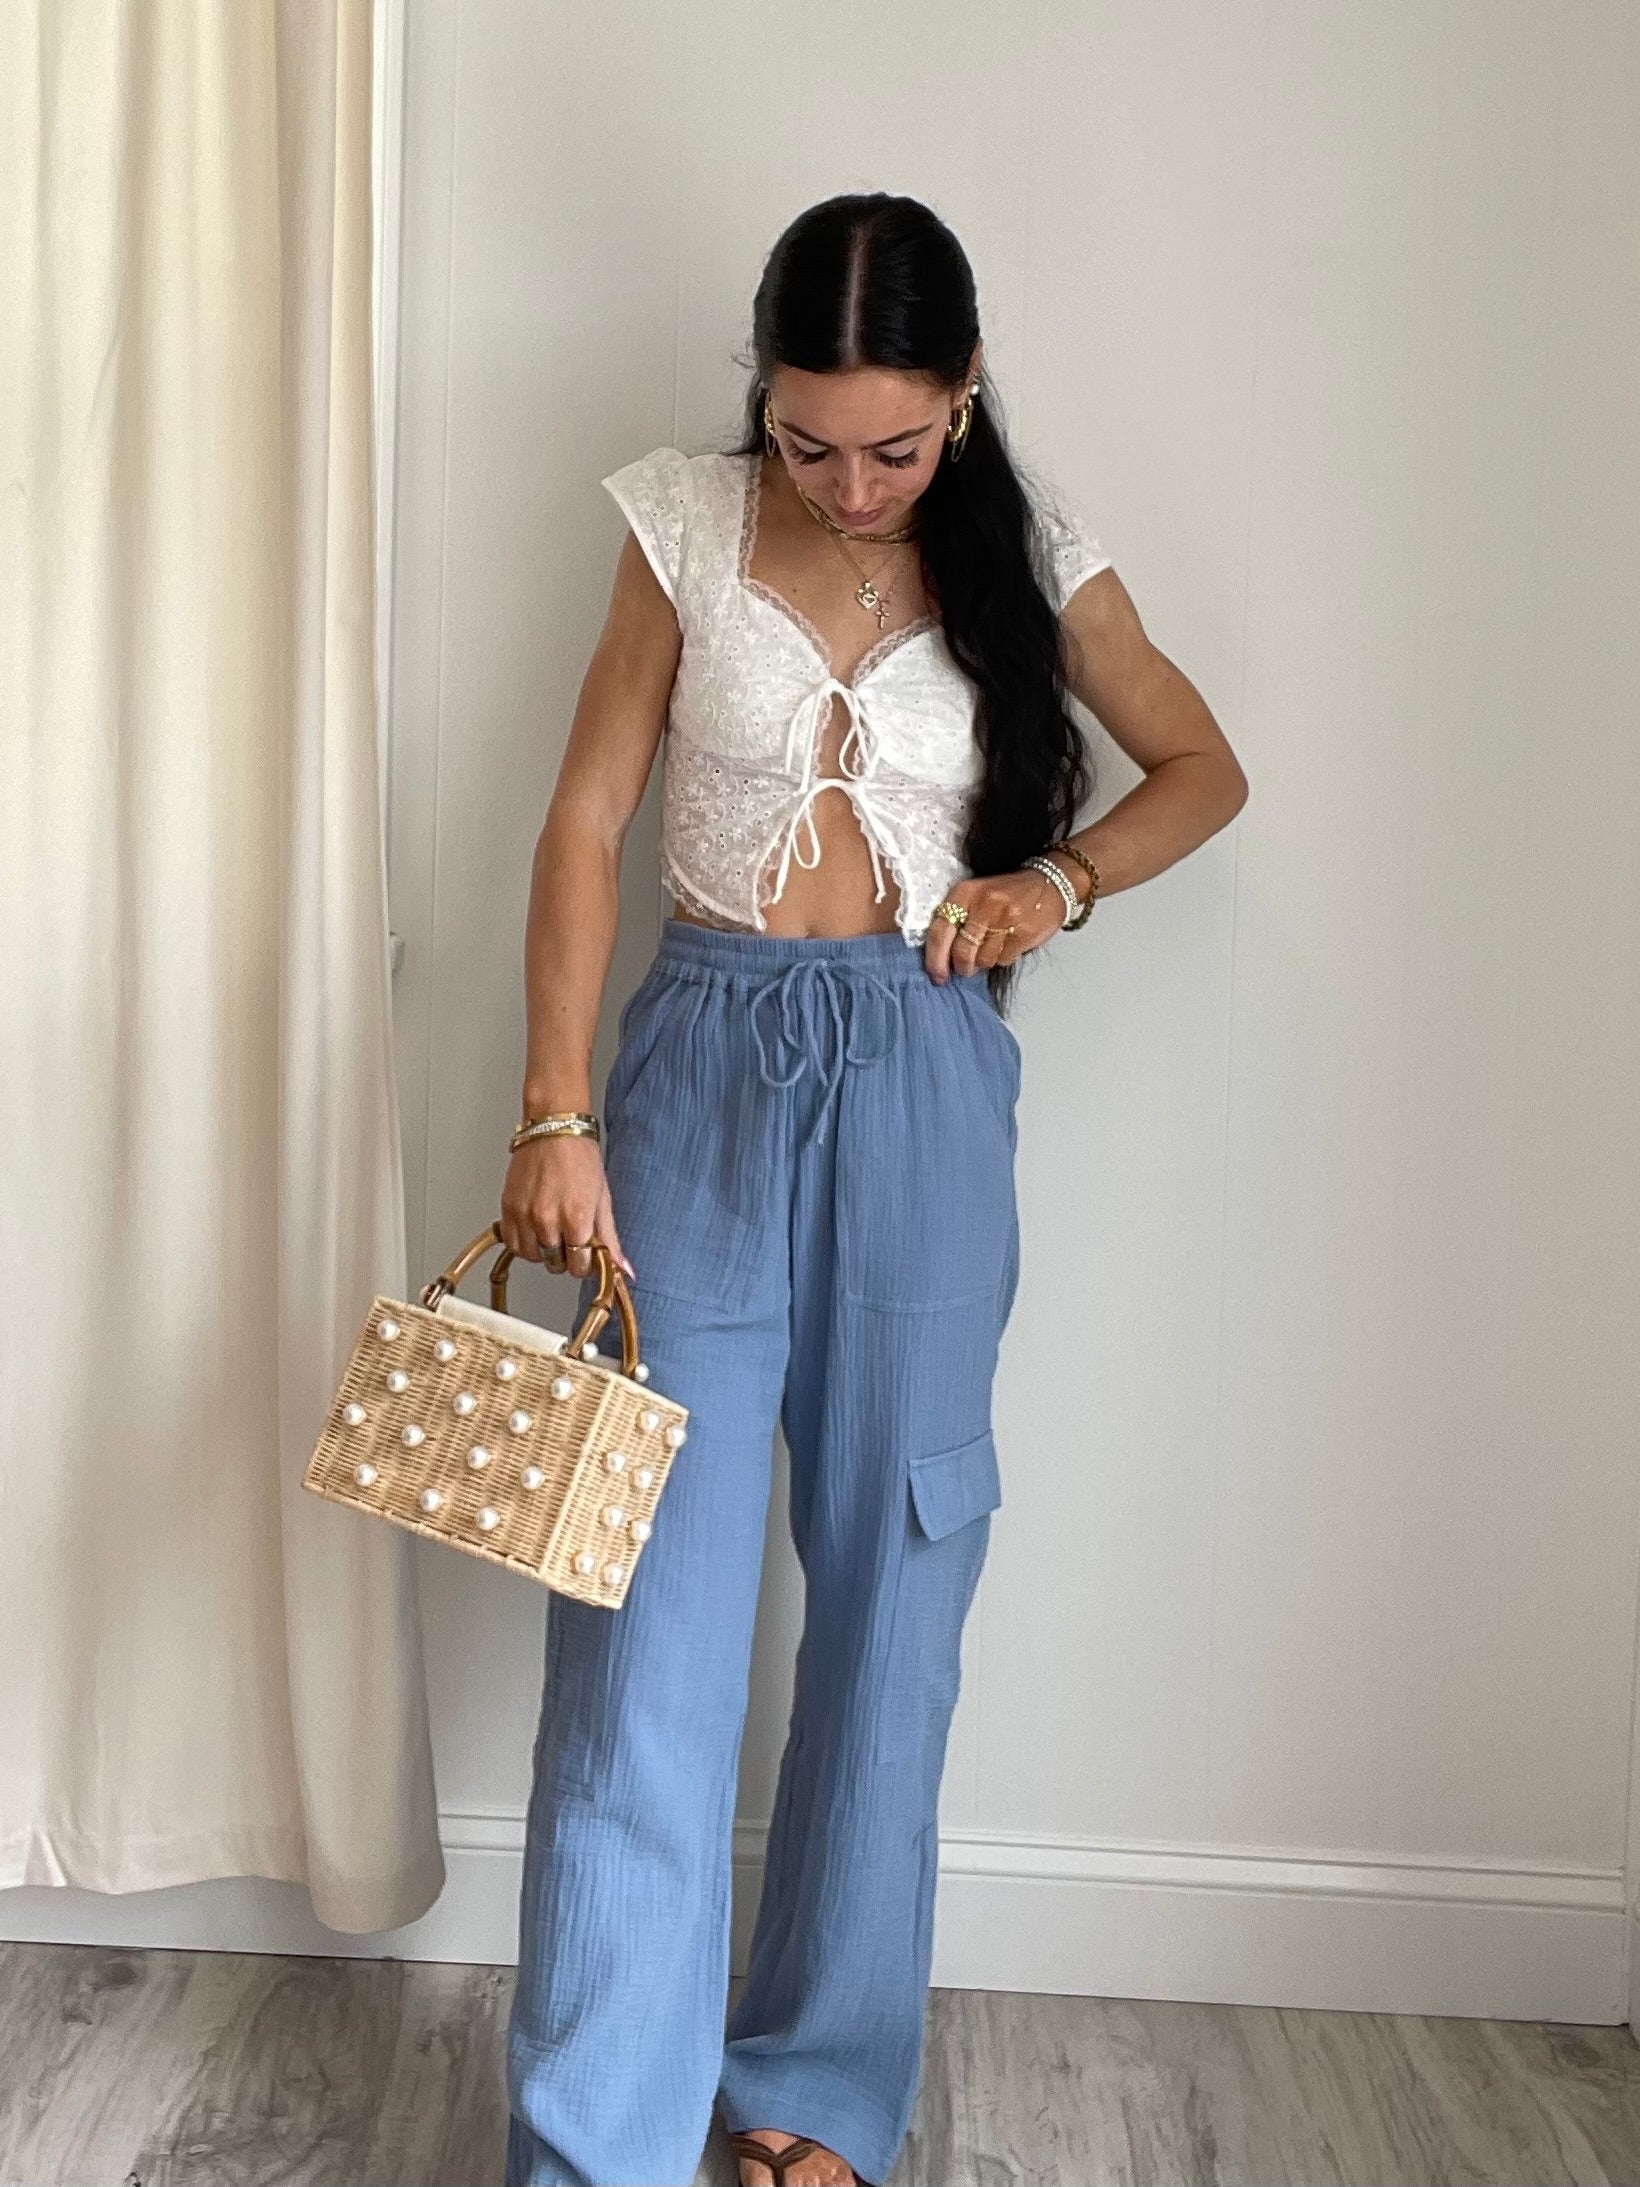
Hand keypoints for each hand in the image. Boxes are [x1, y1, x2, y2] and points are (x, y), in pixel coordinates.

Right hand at [499, 1134, 634, 1282]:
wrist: (554, 1129)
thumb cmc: (579, 1157)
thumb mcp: (602, 1198)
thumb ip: (609, 1238)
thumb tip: (623, 1268)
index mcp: (576, 1217)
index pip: (579, 1266)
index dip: (584, 1262)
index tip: (585, 1254)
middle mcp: (547, 1219)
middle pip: (555, 1264)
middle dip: (565, 1256)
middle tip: (569, 1238)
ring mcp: (524, 1214)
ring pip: (532, 1257)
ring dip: (543, 1251)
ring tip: (552, 1232)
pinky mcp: (507, 1208)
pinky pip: (512, 1243)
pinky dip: (523, 1243)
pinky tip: (534, 1230)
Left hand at [922, 866, 1068, 983]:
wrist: (1049, 884)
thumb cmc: (1005, 893)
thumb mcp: (976, 895)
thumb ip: (957, 920)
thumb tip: (942, 960)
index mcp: (965, 892)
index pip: (940, 931)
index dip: (934, 959)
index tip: (937, 976)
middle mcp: (983, 904)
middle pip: (961, 952)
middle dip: (962, 967)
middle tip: (966, 968)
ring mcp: (1006, 918)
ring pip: (983, 960)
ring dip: (985, 962)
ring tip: (993, 947)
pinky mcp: (1024, 933)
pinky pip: (1003, 960)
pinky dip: (1003, 958)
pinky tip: (1009, 943)